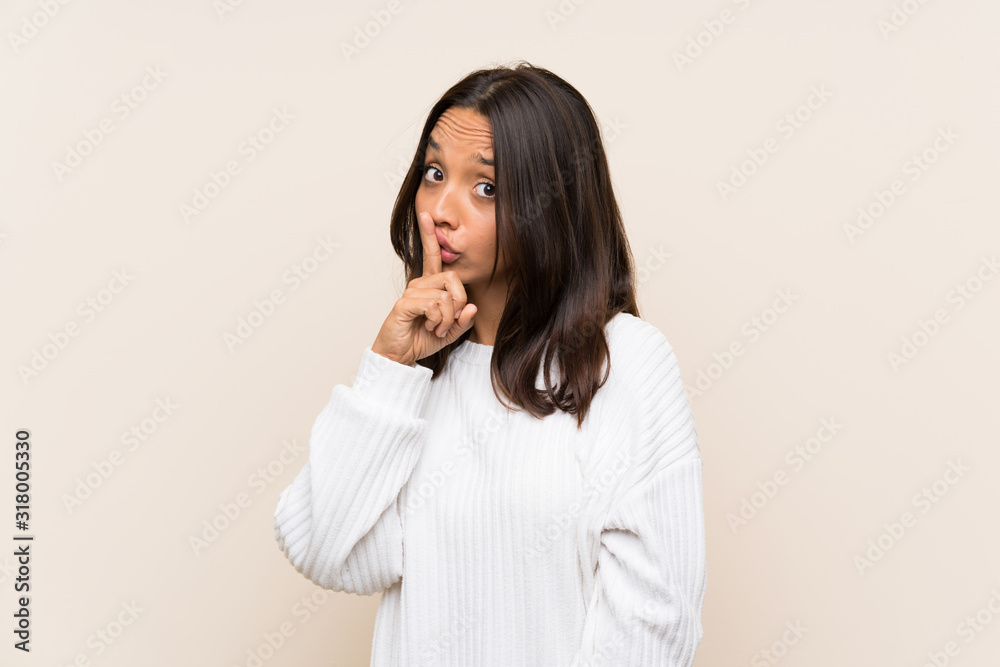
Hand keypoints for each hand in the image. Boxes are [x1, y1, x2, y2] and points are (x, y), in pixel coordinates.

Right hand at [371, 212, 476, 365]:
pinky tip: (428, 327)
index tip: (426, 215)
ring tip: (435, 328)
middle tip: (450, 321)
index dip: (429, 235)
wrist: (399, 356)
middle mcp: (419, 284)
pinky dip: (438, 320)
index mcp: (429, 286)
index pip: (432, 256)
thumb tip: (472, 307)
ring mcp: (410, 292)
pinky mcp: (404, 303)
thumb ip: (463, 320)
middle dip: (459, 303)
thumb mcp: (449, 332)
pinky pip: (433, 305)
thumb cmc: (420, 340)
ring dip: (447, 318)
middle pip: (452, 278)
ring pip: (445, 296)